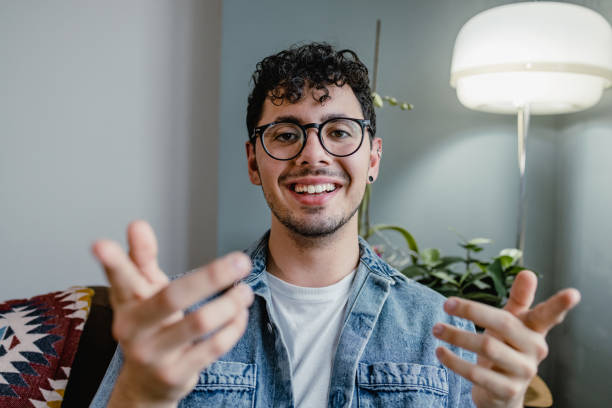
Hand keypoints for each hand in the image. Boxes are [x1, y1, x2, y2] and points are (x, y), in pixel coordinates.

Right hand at [92, 220, 253, 407]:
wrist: (145, 385)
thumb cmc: (149, 327)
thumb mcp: (143, 292)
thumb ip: (142, 258)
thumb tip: (137, 224)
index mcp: (126, 304)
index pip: (120, 279)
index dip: (112, 262)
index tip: (101, 244)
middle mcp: (134, 330)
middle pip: (172, 297)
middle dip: (211, 277)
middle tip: (241, 261)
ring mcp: (154, 355)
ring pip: (199, 323)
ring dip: (230, 304)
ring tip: (245, 291)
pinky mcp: (176, 375)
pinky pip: (213, 347)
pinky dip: (232, 327)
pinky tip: (239, 315)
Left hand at [432, 270, 579, 407]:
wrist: (501, 392)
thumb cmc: (506, 348)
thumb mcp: (511, 323)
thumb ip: (518, 300)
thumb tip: (528, 272)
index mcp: (535, 331)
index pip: (548, 316)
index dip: (560, 305)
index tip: (574, 294)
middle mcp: (534, 351)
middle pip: (503, 324)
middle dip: (472, 310)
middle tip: (446, 303)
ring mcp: (522, 372)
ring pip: (487, 347)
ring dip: (456, 335)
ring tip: (436, 328)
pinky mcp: (506, 390)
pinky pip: (476, 373)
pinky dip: (454, 361)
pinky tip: (440, 352)